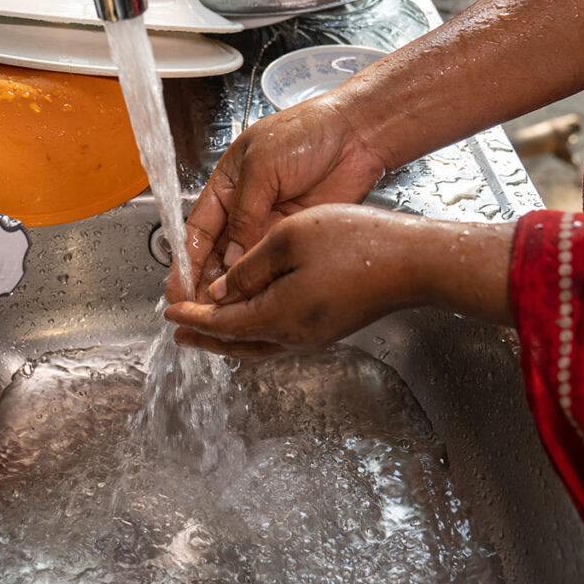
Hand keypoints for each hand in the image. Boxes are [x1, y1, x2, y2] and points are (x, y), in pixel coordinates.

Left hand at [165, 204, 514, 355]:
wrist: (414, 262)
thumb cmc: (356, 243)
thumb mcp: (288, 240)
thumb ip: (248, 266)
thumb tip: (220, 288)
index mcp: (277, 315)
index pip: (220, 321)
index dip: (191, 315)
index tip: (169, 312)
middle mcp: (293, 335)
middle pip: (236, 342)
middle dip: (205, 335)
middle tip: (180, 331)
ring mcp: (314, 335)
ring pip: (258, 343)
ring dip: (228, 335)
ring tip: (208, 327)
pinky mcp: (329, 327)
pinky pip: (278, 337)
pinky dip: (253, 331)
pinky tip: (253, 315)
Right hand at [166, 97, 387, 301]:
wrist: (355, 135)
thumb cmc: (307, 132)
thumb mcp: (262, 167)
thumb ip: (244, 213)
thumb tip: (232, 256)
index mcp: (226, 186)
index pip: (198, 230)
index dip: (185, 261)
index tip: (178, 287)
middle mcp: (244, 209)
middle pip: (217, 254)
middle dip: (204, 282)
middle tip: (197, 309)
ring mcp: (270, 225)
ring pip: (243, 265)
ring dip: (231, 287)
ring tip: (221, 310)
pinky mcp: (294, 237)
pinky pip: (271, 264)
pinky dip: (260, 282)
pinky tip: (252, 297)